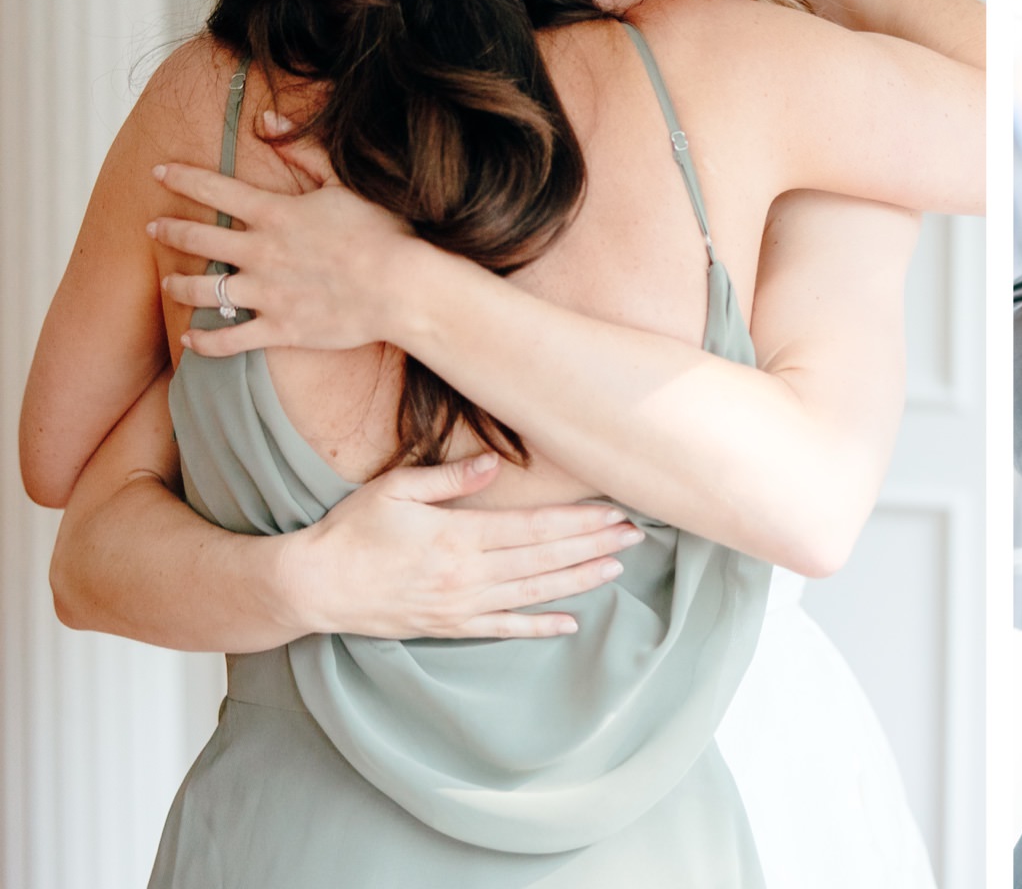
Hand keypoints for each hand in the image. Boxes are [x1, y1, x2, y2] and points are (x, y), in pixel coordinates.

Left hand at [149, 128, 425, 356]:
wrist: (402, 286)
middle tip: (153, 228)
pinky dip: (205, 341)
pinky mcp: (280, 328)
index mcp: (275, 214)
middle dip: (169, 231)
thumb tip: (268, 121)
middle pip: (198, 241)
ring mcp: (267, 293)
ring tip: (168, 283)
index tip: (159, 171)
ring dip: (178, 287)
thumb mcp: (345, 181)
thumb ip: (305, 150)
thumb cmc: (382, 231)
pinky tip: (190, 338)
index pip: (215, 190)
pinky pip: (229, 339)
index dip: (182, 178)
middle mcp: (261, 253)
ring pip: (204, 292)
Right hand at [276, 452, 645, 638]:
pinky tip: (570, 624)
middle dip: (593, 545)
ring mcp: (460, 605)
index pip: (534, 529)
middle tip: (636, 535)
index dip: (579, 521)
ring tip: (617, 568)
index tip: (615, 512)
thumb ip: (449, 479)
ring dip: (578, 581)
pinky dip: (538, 627)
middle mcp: (467, 575)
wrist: (312, 587)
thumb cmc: (351, 531)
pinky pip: (502, 629)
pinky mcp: (449, 627)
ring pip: (533, 593)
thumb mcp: (396, 490)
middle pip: (544, 559)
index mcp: (458, 536)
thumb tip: (496, 466)